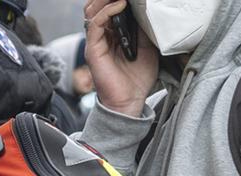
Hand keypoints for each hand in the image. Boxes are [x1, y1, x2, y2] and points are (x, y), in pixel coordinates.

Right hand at [83, 0, 160, 117]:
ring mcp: (96, 42)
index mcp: (113, 35)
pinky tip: (121, 5)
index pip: (108, 8)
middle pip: (96, 7)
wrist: (129, 101)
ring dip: (106, 0)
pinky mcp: (93, 49)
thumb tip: (146, 9)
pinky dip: (107, 11)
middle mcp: (101, 36)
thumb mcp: (147, 45)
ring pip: (92, 11)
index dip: (116, 0)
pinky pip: (95, 24)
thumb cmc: (137, 78)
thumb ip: (143, 28)